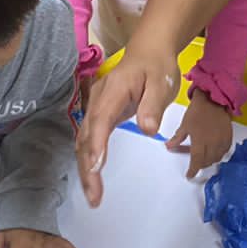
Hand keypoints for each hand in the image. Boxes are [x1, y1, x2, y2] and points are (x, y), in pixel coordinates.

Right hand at [76, 44, 183, 206]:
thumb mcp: (162, 82)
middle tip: (93, 196)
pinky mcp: (99, 116)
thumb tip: (149, 129)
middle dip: (88, 167)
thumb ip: (153, 105)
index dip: (96, 144)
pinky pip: (90, 140)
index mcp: (113, 91)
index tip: (96, 167)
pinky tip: (92, 178)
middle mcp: (98, 101)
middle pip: (87, 136)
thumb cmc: (156, 66)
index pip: (100, 120)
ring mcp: (96, 108)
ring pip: (85, 141)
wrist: (148, 51)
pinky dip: (89, 160)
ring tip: (92, 195)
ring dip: (86, 169)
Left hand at [166, 89, 232, 177]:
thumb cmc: (197, 111)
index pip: (196, 161)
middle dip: (200, 165)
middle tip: (194, 163)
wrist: (213, 100)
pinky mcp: (229, 137)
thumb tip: (168, 147)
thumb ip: (177, 138)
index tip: (189, 175)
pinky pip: (224, 151)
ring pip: (216, 158)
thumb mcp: (184, 125)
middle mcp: (212, 143)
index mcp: (200, 141)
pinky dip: (218, 154)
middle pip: (207, 162)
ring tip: (203, 157)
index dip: (192, 170)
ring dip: (209, 161)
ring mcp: (222, 141)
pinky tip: (213, 151)